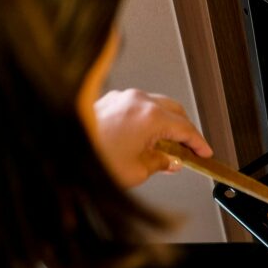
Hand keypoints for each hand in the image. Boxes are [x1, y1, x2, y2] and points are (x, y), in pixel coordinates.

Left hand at [93, 89, 212, 188]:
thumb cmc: (94, 158)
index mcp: (150, 117)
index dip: (199, 143)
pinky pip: (138, 105)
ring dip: (166, 123)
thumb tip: (171, 161)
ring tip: (165, 146)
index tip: (205, 153)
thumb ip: (161, 162)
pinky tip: (145, 136)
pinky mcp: (110, 100)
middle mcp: (138, 101)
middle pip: (176, 111)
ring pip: (157, 105)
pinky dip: (148, 118)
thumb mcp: (138, 170)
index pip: (186, 129)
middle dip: (185, 130)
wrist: (62, 150)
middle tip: (188, 151)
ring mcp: (123, 97)